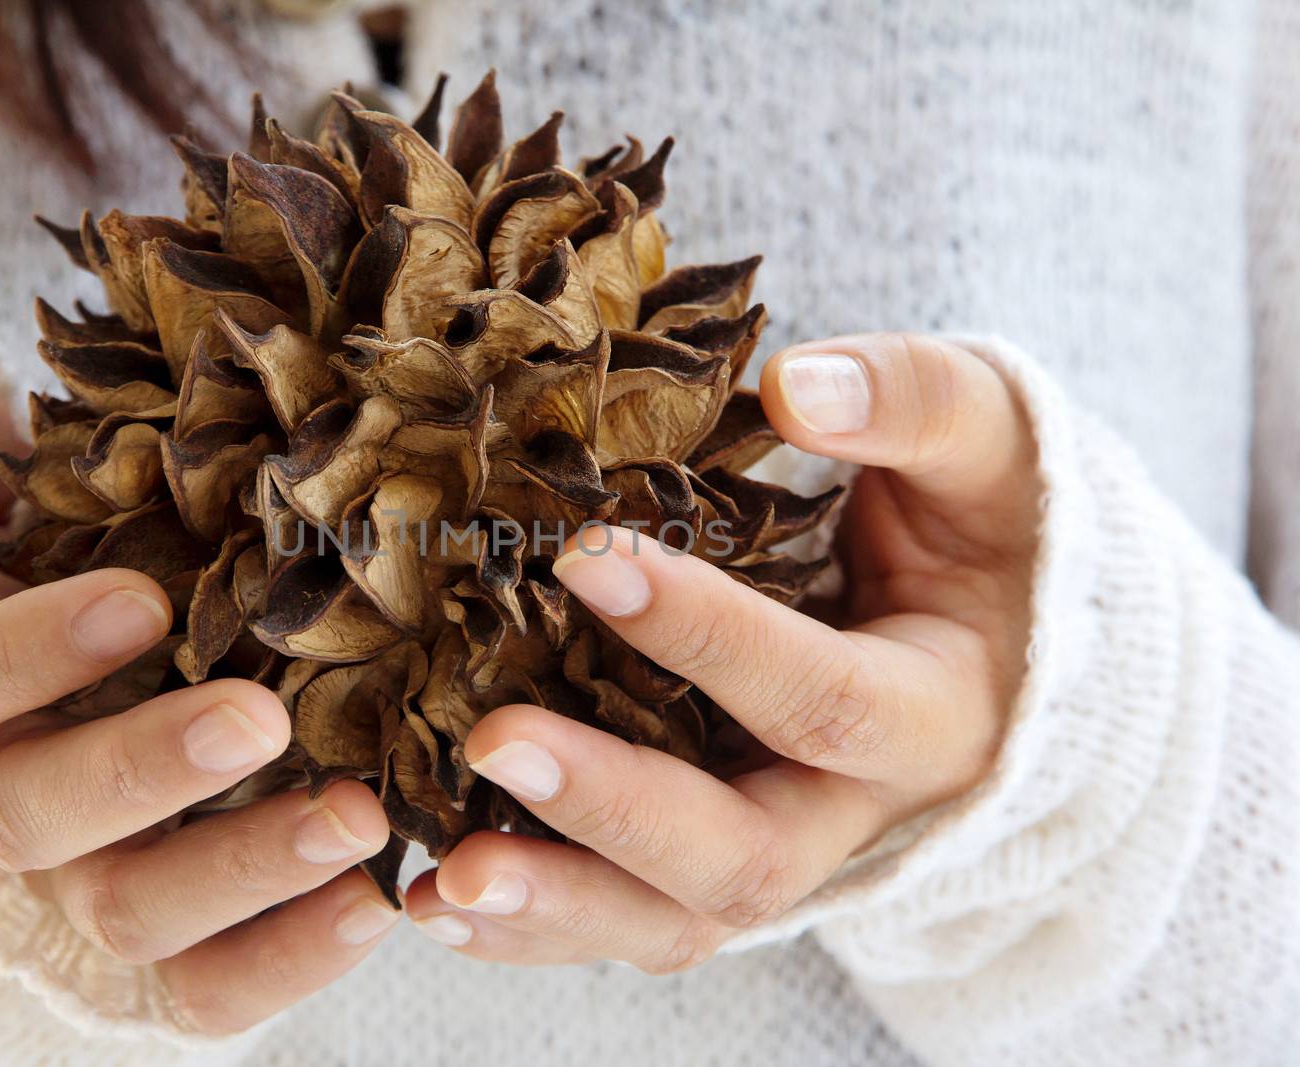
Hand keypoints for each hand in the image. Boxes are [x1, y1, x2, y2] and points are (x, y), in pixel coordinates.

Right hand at [0, 373, 397, 1033]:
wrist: (108, 654)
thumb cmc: (43, 552)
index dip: (16, 657)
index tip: (136, 602)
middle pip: (30, 815)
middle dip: (145, 769)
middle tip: (261, 717)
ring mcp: (82, 880)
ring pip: (129, 911)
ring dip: (242, 871)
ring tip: (353, 816)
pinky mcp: (172, 941)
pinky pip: (212, 985)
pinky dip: (289, 957)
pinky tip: (375, 899)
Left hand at [403, 333, 1036, 970]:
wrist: (996, 629)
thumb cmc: (984, 520)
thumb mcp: (985, 443)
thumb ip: (912, 403)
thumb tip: (798, 384)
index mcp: (938, 713)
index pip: (823, 697)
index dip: (709, 637)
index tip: (585, 554)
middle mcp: (860, 812)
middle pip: (745, 859)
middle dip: (616, 809)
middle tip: (494, 747)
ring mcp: (786, 849)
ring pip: (677, 921)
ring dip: (556, 908)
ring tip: (440, 884)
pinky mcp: (718, 859)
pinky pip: (633, 916)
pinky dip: (538, 924)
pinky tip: (435, 904)